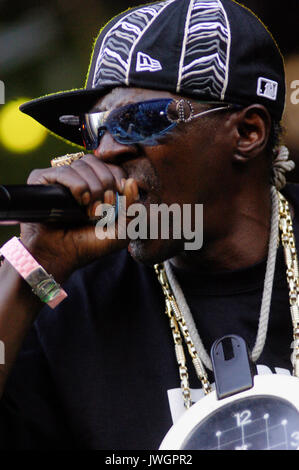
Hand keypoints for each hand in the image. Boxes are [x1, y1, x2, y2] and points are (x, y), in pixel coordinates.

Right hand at [20, 154, 138, 282]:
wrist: (59, 255)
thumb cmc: (88, 244)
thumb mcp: (120, 230)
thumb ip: (132, 208)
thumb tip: (131, 181)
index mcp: (95, 185)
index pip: (111, 166)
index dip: (117, 178)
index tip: (117, 199)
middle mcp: (76, 178)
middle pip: (97, 161)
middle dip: (106, 184)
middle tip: (103, 208)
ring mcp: (58, 178)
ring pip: (82, 164)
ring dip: (92, 188)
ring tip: (88, 210)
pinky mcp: (42, 179)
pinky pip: (64, 170)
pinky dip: (77, 186)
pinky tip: (80, 201)